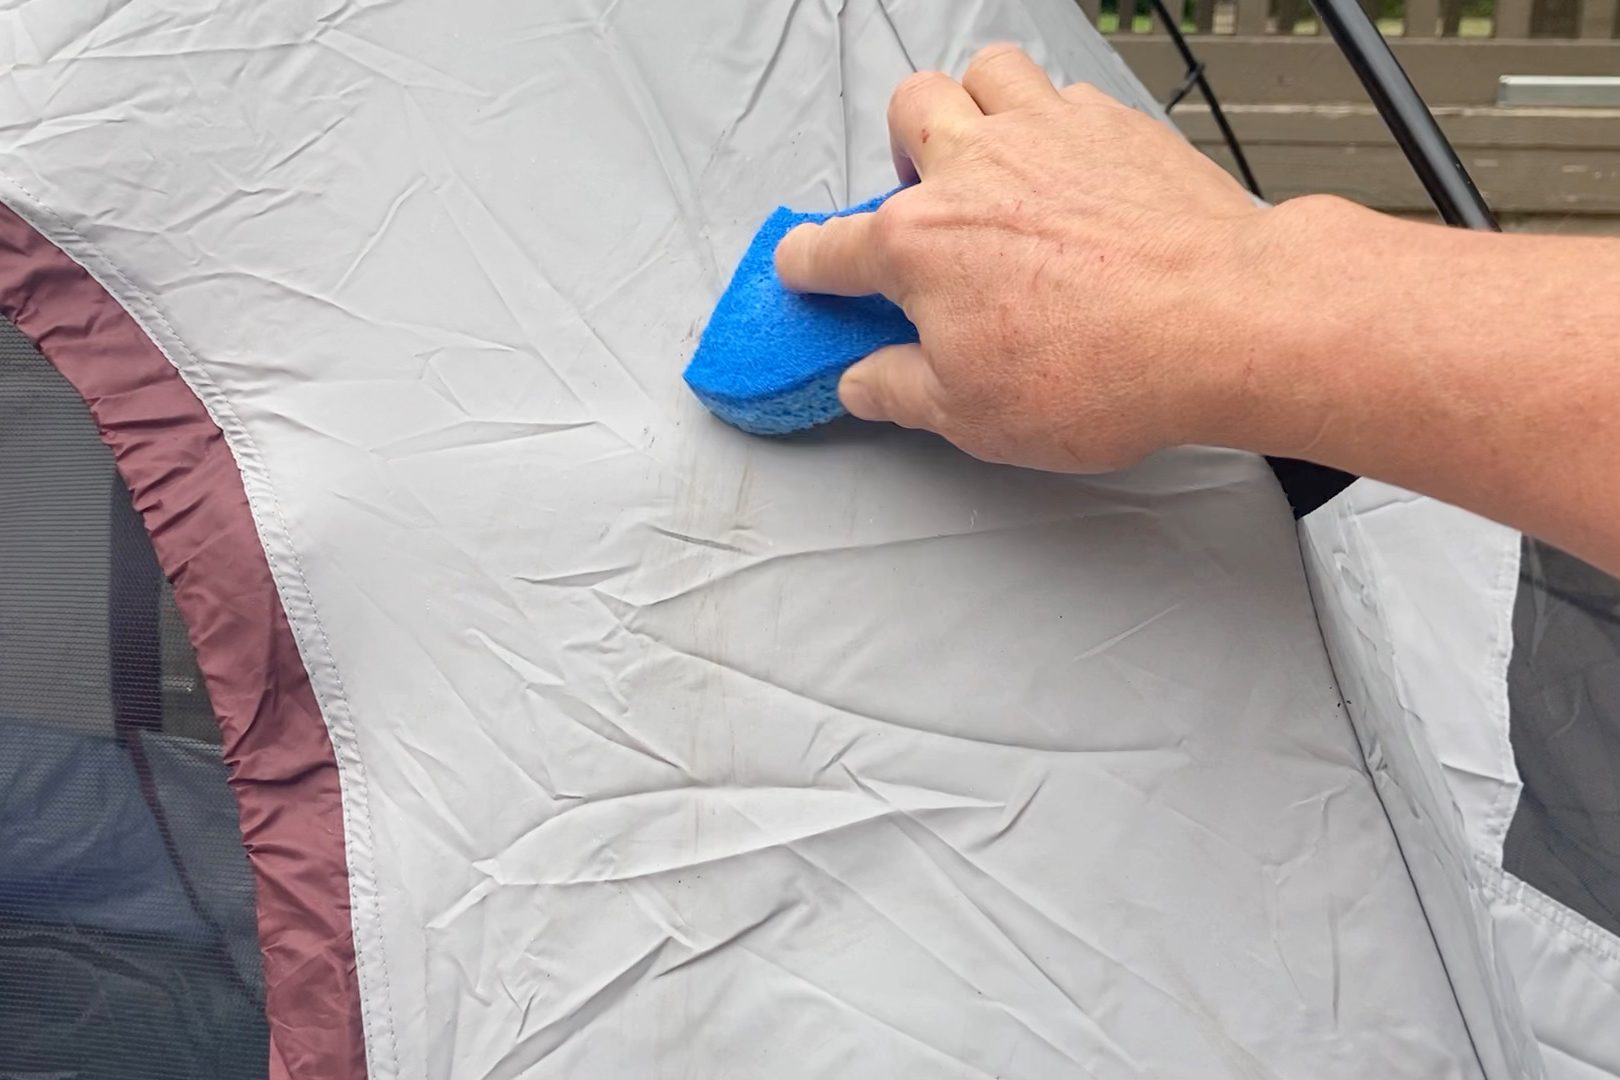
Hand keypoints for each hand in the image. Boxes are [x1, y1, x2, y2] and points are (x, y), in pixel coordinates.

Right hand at [774, 44, 1274, 472]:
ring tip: (992, 155)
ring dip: (976, 105)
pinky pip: (1066, 93)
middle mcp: (974, 170)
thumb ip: (901, 391)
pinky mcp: (1115, 125)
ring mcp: (1047, 134)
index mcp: (919, 244)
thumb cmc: (1106, 368)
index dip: (807, 263)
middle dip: (900, 150)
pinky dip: (1056, 119)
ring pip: (985, 71)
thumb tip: (865, 383)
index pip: (829, 248)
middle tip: (924, 196)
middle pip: (906, 112)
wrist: (1224, 321)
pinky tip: (1072, 167)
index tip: (807, 268)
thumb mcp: (973, 416)